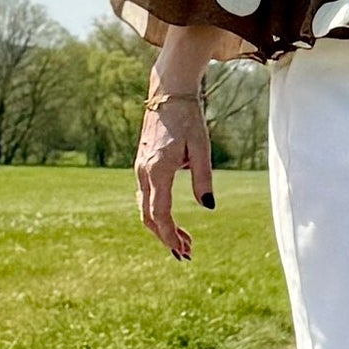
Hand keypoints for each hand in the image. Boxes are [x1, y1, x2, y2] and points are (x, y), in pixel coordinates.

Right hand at [135, 94, 214, 260]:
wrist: (168, 94)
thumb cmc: (189, 119)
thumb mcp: (201, 148)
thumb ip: (203, 179)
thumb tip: (207, 207)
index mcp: (158, 169)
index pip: (160, 212)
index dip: (169, 235)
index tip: (182, 250)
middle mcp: (144, 172)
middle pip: (148, 216)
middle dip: (165, 238)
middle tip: (186, 253)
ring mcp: (140, 169)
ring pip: (145, 209)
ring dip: (161, 228)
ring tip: (183, 243)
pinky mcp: (142, 166)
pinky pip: (146, 197)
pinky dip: (158, 214)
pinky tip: (172, 222)